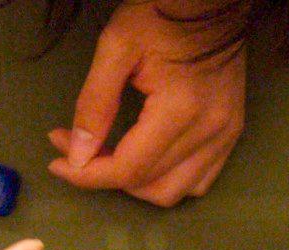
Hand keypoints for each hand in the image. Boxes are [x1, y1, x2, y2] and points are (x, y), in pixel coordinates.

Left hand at [47, 1, 246, 205]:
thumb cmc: (161, 14)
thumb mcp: (116, 48)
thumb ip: (94, 104)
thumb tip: (77, 155)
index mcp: (180, 110)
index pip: (129, 170)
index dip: (87, 175)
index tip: (58, 162)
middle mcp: (209, 132)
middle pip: (147, 185)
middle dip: (102, 175)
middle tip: (76, 149)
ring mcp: (225, 135)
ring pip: (173, 192)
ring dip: (135, 185)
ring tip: (109, 158)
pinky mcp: (231, 133)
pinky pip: (199, 181)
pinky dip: (167, 181)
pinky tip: (145, 160)